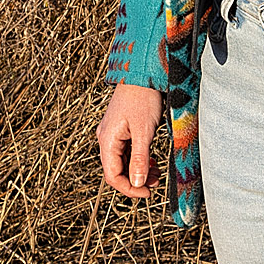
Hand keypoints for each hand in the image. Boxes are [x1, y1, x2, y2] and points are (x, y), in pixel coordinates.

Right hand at [96, 82, 164, 198]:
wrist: (142, 70)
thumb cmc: (143, 97)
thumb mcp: (144, 131)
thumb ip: (140, 158)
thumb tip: (137, 184)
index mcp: (107, 140)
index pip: (113, 176)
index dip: (129, 188)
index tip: (147, 193)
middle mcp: (106, 137)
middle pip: (117, 169)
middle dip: (136, 179)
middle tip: (155, 182)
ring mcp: (113, 132)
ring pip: (122, 160)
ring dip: (138, 169)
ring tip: (156, 172)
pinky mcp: (121, 126)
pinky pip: (126, 150)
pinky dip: (138, 158)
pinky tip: (150, 159)